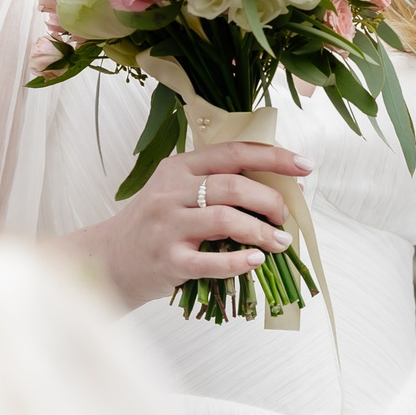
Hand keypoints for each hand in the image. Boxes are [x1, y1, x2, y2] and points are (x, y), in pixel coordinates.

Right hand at [61, 142, 309, 309]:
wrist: (109, 260)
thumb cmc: (153, 225)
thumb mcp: (175, 191)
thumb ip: (215, 184)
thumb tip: (278, 186)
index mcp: (178, 167)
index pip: (233, 153)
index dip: (275, 157)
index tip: (305, 166)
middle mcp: (171, 192)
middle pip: (234, 187)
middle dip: (270, 202)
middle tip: (285, 217)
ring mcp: (168, 227)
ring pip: (227, 220)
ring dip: (262, 233)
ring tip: (279, 243)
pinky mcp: (168, 260)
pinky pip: (212, 261)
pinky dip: (240, 261)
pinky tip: (256, 261)